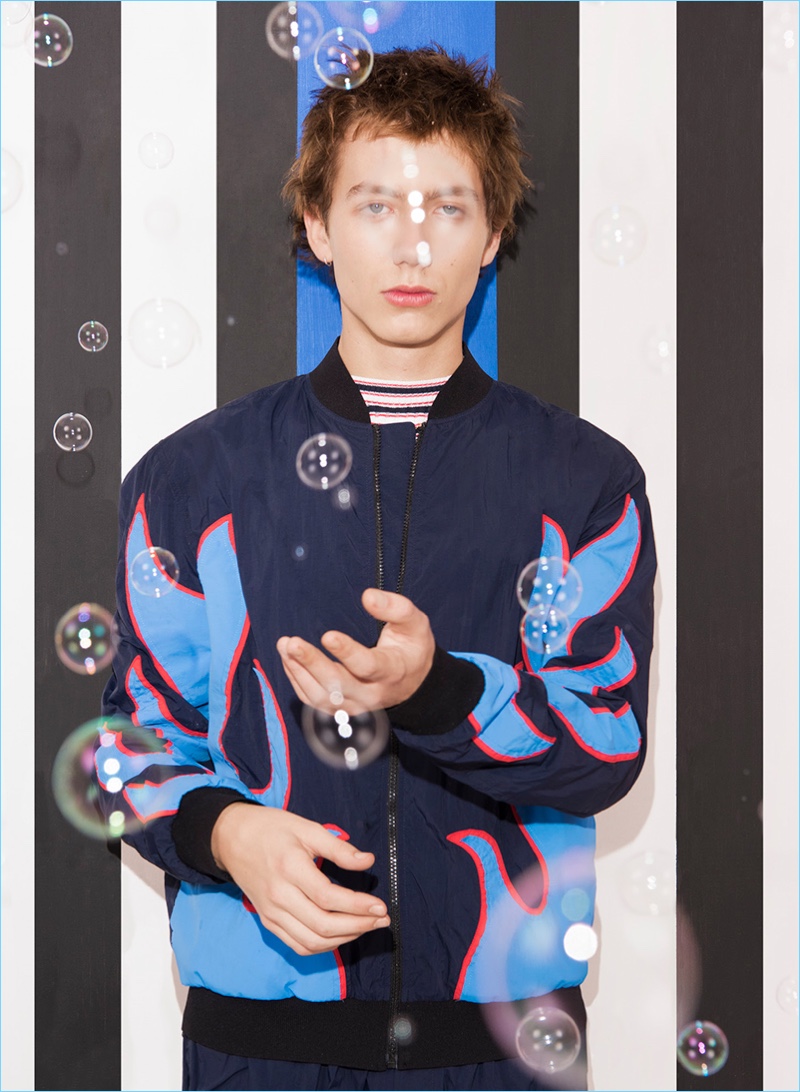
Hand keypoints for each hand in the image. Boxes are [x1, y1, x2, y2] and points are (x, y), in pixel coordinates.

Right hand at [211, 803, 389, 955]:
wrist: (232, 838)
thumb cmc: (272, 829)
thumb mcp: (306, 828)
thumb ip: (338, 848)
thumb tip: (367, 861)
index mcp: (290, 868)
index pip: (329, 897)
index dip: (358, 906)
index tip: (381, 906)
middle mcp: (279, 896)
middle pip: (322, 925)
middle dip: (358, 926)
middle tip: (381, 919)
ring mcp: (271, 913)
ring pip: (311, 941)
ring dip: (344, 939)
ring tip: (366, 927)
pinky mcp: (268, 922)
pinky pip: (297, 945)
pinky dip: (323, 946)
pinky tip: (341, 935)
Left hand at [276, 588, 434, 713]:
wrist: (414, 682)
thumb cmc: (411, 647)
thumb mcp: (414, 623)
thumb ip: (395, 607)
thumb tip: (367, 596)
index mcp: (392, 671)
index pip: (367, 666)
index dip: (347, 653)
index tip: (327, 636)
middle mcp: (372, 694)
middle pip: (338, 686)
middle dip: (312, 664)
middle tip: (292, 643)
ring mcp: (356, 705)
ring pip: (322, 697)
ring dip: (299, 672)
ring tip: (285, 646)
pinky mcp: (342, 709)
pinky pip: (314, 701)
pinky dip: (298, 681)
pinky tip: (288, 660)